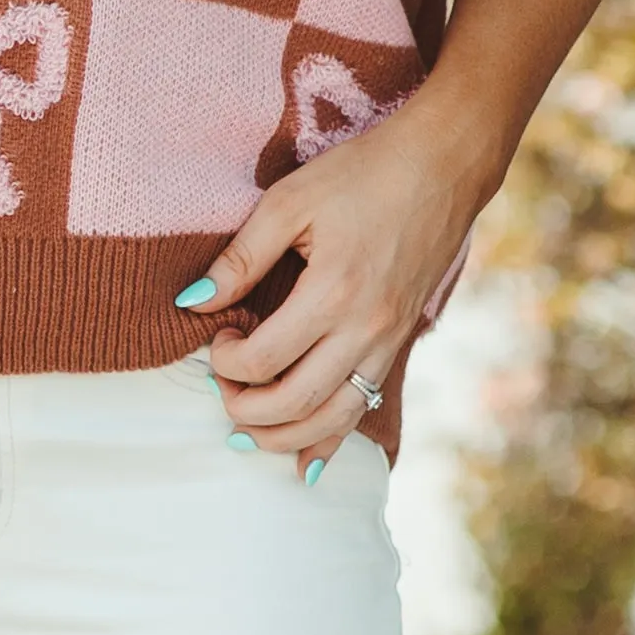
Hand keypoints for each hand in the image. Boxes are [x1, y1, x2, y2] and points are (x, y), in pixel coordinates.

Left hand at [185, 109, 492, 470]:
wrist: (443, 167)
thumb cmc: (363, 174)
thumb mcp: (289, 201)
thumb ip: (239, 258)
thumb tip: (191, 303)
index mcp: (331, 291)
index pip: (263, 358)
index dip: (225, 361)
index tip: (215, 337)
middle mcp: (364, 328)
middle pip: (294, 402)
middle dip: (245, 410)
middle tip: (221, 389)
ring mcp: (387, 341)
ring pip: (332, 419)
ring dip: (283, 438)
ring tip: (247, 434)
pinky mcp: (399, 344)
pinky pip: (363, 407)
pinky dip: (331, 441)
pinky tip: (305, 466)